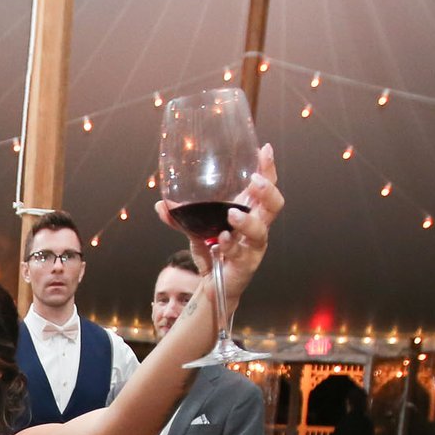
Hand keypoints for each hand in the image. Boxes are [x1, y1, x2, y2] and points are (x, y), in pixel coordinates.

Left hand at [156, 144, 281, 297]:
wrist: (214, 285)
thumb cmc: (212, 251)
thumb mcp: (196, 231)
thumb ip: (181, 218)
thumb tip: (161, 205)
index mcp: (249, 212)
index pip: (265, 186)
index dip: (268, 168)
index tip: (265, 149)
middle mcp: (257, 227)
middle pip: (274, 205)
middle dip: (268, 191)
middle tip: (255, 180)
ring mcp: (253, 247)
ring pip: (260, 230)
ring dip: (247, 221)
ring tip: (233, 214)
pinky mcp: (245, 265)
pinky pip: (240, 253)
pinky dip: (229, 245)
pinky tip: (221, 239)